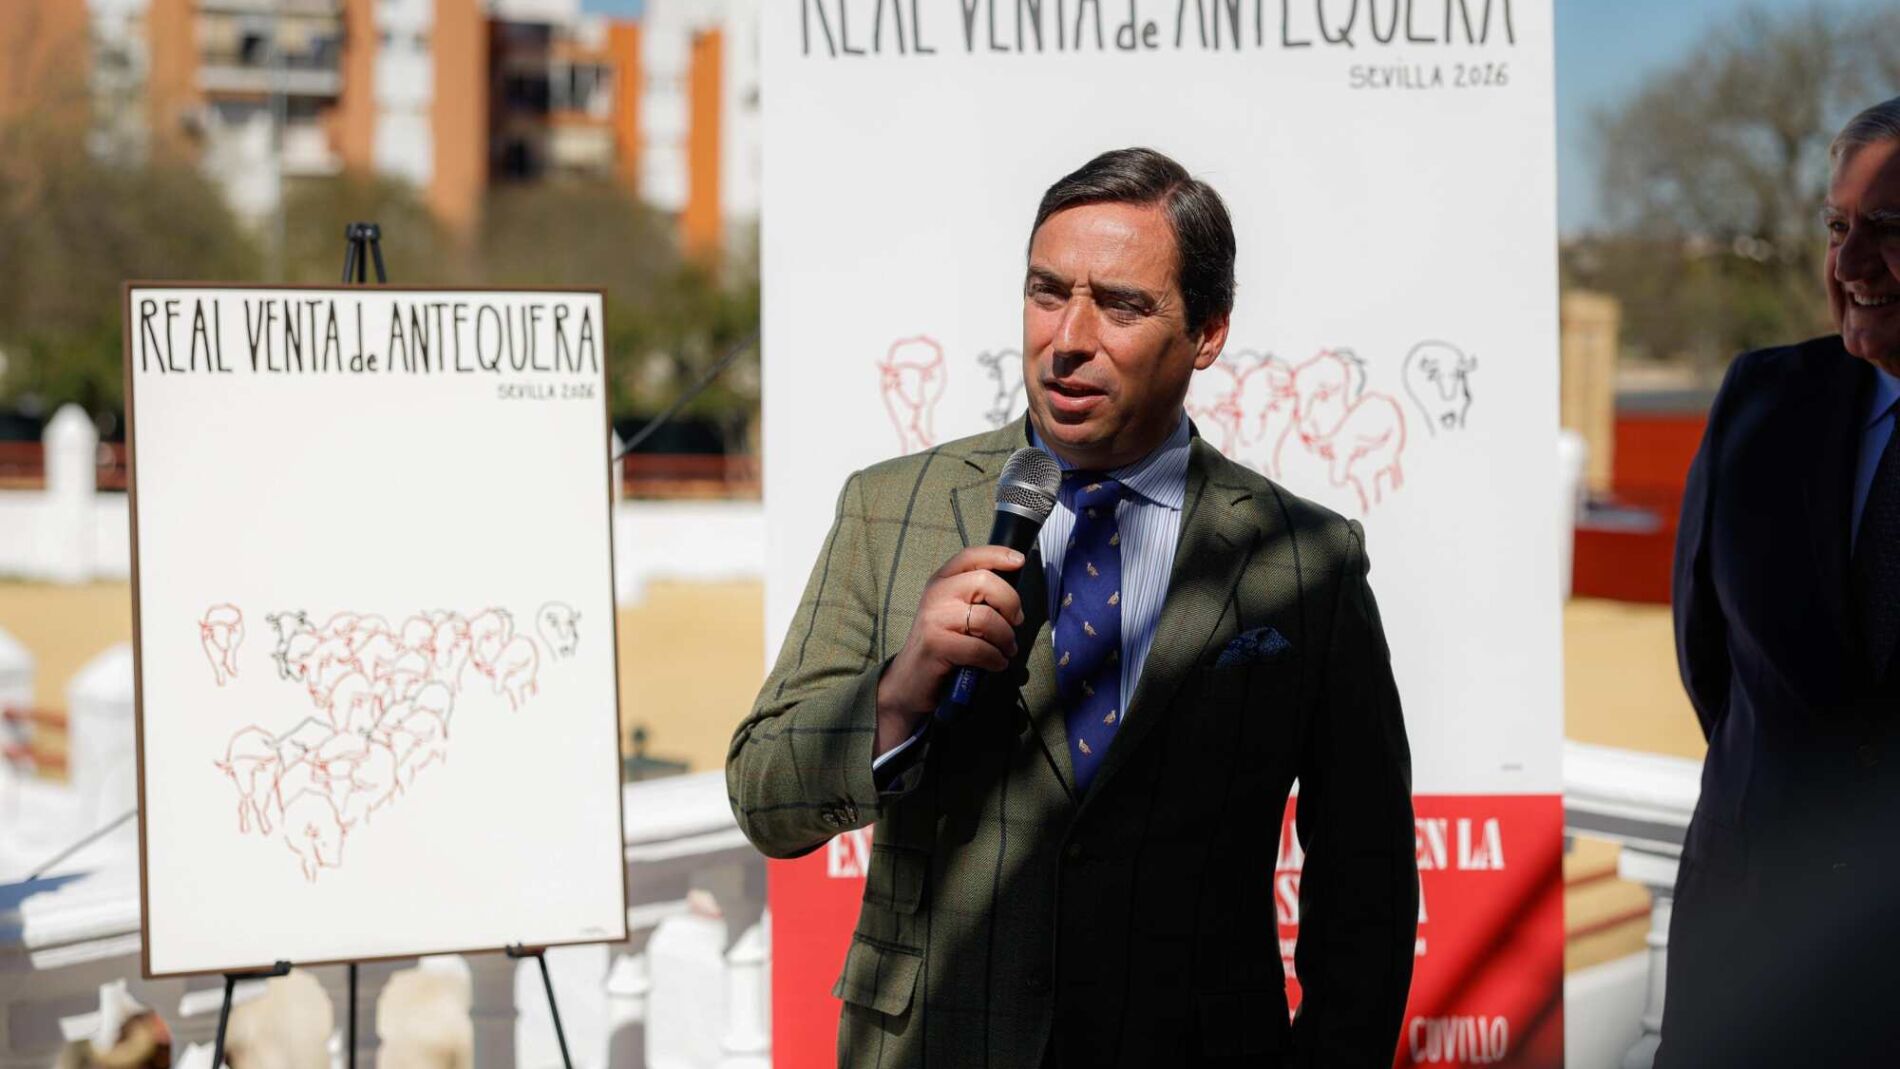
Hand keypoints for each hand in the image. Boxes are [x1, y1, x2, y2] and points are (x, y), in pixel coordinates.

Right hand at [875, 545, 1027, 753]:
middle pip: (985, 582)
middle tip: (1015, 622)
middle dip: (1010, 604)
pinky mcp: (936, 644)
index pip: (971, 556)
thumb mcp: (955, 612)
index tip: (1019, 560)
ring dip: (1005, 639)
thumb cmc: (942, 644)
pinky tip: (996, 663)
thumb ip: (977, 596)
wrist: (909, 680)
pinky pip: (979, 648)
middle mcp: (936, 594)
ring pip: (986, 618)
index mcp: (941, 581)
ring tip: (1006, 650)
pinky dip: (995, 659)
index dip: (998, 554)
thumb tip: (1013, 590)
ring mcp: (933, 619)